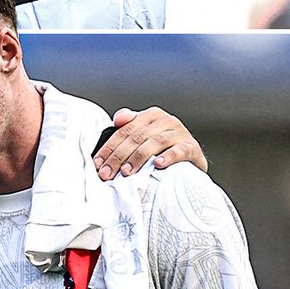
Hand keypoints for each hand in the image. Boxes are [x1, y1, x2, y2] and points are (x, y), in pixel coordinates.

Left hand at [93, 107, 207, 180]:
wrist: (192, 161)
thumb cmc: (162, 149)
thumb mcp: (144, 136)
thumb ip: (128, 127)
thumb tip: (116, 119)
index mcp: (151, 115)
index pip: (125, 130)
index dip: (109, 147)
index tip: (98, 164)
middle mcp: (166, 120)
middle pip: (137, 137)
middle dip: (118, 156)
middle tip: (107, 174)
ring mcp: (180, 133)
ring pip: (155, 142)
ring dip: (138, 158)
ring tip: (126, 172)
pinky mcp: (192, 147)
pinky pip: (179, 151)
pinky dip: (168, 157)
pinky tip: (158, 165)